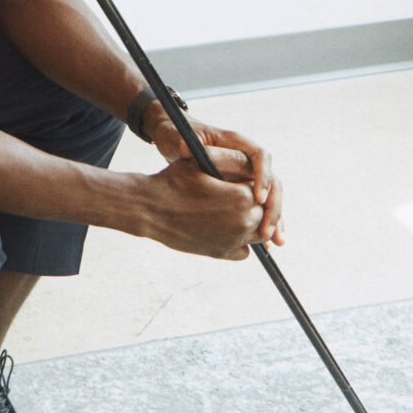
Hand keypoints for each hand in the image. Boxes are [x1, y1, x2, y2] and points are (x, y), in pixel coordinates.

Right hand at [131, 156, 266, 259]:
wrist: (149, 209)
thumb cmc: (173, 182)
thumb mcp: (202, 161)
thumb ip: (231, 159)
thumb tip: (251, 163)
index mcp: (242, 198)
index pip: (264, 192)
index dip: (256, 186)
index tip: (246, 182)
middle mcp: (243, 222)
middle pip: (264, 214)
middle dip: (257, 205)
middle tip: (240, 195)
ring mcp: (233, 241)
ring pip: (257, 233)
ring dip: (252, 223)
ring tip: (235, 211)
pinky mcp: (221, 253)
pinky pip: (243, 250)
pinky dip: (241, 242)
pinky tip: (227, 229)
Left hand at [147, 102, 284, 246]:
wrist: (175, 139)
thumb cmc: (178, 134)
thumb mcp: (180, 139)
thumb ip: (187, 145)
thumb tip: (183, 148)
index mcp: (237, 143)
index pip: (260, 157)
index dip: (262, 177)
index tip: (256, 198)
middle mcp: (247, 159)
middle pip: (273, 182)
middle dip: (273, 207)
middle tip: (266, 230)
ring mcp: (247, 175)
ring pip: (271, 198)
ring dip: (275, 219)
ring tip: (276, 241)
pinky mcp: (242, 189)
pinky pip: (259, 207)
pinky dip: (264, 223)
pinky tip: (267, 244)